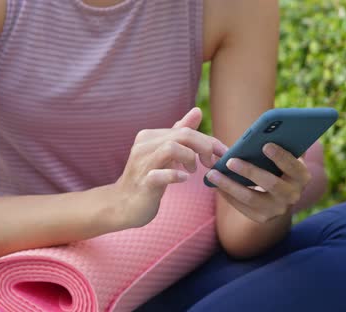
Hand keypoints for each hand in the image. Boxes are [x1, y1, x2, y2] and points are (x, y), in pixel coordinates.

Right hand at [115, 107, 227, 228]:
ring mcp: (142, 164)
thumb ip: (180, 132)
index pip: (186, 130)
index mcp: (150, 136)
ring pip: (171, 148)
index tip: (222, 154)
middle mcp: (144, 145)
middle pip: (182, 135)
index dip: (209, 141)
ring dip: (190, 158)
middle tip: (210, 163)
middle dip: (204, 147)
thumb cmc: (149, 178)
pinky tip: (184, 179)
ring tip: (194, 171)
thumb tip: (197, 110)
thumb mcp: (166, 153)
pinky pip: (160, 174)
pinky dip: (176, 175)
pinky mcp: (143, 183)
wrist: (123, 205)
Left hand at [205, 143, 310, 222]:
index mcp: (302, 176)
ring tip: (212, 173)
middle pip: (271, 184)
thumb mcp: (282, 155)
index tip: (265, 145)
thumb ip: (278, 143)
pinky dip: (227, 194)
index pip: (294, 166)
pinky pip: (242, 206)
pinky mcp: (262, 218)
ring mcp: (278, 209)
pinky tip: (214, 183)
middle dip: (250, 171)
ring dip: (230, 185)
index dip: (281, 156)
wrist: (278, 194)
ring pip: (251, 198)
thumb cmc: (277, 164)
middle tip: (230, 161)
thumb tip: (262, 131)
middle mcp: (293, 195)